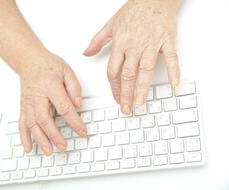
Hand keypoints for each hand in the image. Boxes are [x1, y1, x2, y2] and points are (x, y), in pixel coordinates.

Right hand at [18, 48, 86, 155]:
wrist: (29, 60)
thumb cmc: (48, 65)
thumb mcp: (66, 70)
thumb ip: (74, 87)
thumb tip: (78, 104)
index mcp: (50, 86)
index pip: (64, 107)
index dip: (74, 121)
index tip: (82, 131)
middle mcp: (37, 96)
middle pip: (45, 119)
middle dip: (54, 135)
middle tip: (64, 146)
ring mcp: (28, 103)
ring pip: (32, 125)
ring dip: (40, 140)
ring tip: (49, 151)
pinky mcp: (24, 107)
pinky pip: (22, 124)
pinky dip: (24, 137)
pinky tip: (28, 147)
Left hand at [84, 0, 181, 114]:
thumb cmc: (133, 11)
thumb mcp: (110, 25)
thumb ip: (97, 41)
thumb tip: (86, 53)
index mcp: (120, 43)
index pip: (113, 71)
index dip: (113, 87)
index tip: (115, 98)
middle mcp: (134, 45)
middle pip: (127, 74)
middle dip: (125, 94)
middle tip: (126, 109)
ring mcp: (151, 43)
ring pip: (145, 69)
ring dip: (142, 88)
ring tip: (140, 102)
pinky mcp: (166, 39)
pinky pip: (171, 56)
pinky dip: (174, 69)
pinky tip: (174, 83)